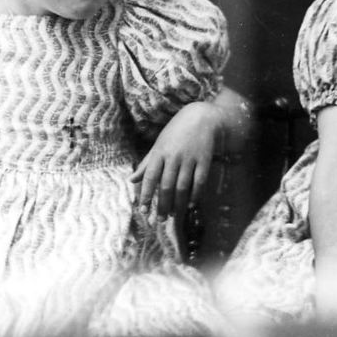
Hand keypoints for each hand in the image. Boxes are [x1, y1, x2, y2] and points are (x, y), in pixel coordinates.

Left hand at [132, 100, 223, 218]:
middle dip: (162, 205)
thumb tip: (131, 180)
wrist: (202, 117)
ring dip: (178, 204)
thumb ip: (146, 164)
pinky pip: (199, 182)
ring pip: (182, 187)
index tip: (143, 211)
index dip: (145, 196)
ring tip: (174, 215)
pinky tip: (191, 204)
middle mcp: (173, 156)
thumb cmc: (176, 132)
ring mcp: (190, 158)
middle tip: (160, 219)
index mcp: (159, 152)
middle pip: (166, 186)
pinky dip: (195, 195)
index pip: (150, 178)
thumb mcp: (159, 145)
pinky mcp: (204, 160)